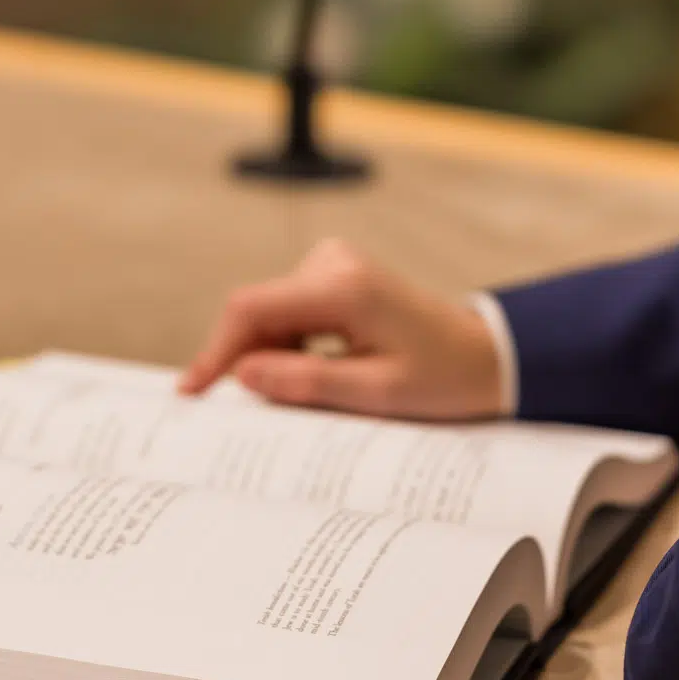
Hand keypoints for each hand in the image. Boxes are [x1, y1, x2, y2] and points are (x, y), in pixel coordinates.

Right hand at [178, 236, 504, 419]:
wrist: (487, 354)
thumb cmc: (444, 378)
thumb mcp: (377, 394)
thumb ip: (306, 383)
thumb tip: (242, 375)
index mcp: (344, 287)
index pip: (253, 309)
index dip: (215, 351)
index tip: (191, 394)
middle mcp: (333, 263)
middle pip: (256, 311)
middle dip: (245, 361)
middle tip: (251, 416)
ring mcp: (334, 264)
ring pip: (269, 314)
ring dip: (271, 357)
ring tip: (310, 397)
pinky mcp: (335, 275)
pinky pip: (289, 311)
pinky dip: (287, 347)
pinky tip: (316, 376)